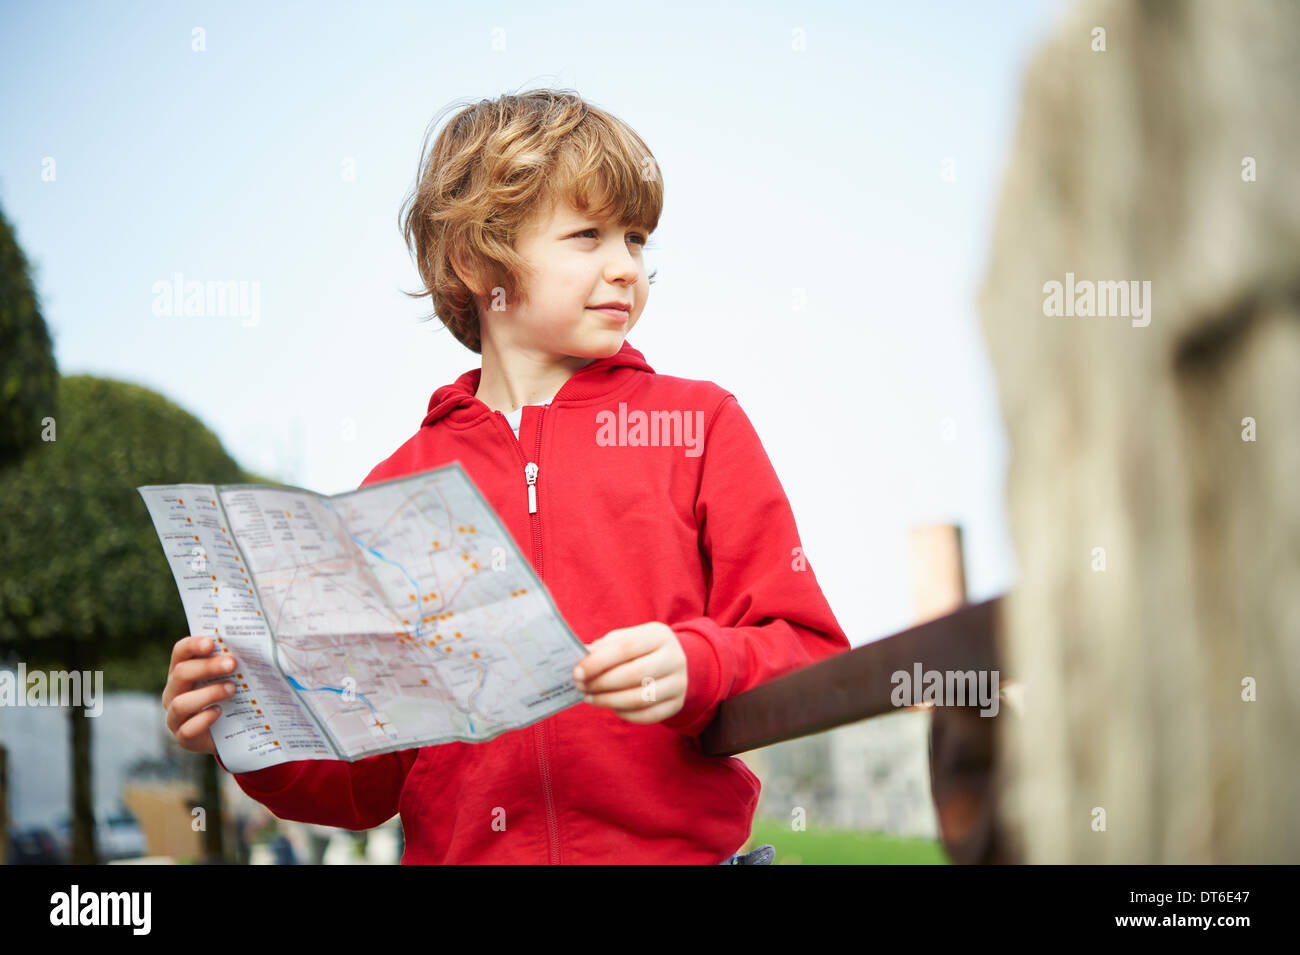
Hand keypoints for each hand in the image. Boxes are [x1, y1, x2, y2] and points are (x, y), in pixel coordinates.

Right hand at [163, 635, 238, 755]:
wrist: (232, 732)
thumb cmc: (231, 696)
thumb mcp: (231, 677)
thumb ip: (233, 662)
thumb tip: (252, 646)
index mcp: (182, 671)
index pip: (180, 652)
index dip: (193, 645)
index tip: (212, 643)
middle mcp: (173, 692)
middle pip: (181, 674)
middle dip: (207, 667)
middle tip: (232, 663)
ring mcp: (174, 716)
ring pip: (181, 703)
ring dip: (209, 693)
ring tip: (232, 689)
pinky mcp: (183, 737)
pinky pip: (188, 730)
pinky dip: (204, 719)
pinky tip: (220, 712)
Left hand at [573, 622, 686, 723]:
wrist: (673, 663)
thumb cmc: (640, 650)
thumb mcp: (626, 639)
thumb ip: (604, 648)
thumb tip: (580, 659)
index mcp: (659, 635)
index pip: (625, 647)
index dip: (598, 662)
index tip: (577, 673)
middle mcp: (674, 658)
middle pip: (633, 674)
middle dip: (601, 683)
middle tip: (581, 687)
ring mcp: (679, 682)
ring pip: (640, 698)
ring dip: (609, 701)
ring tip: (590, 698)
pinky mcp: (677, 704)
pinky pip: (647, 715)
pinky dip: (625, 713)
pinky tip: (611, 707)